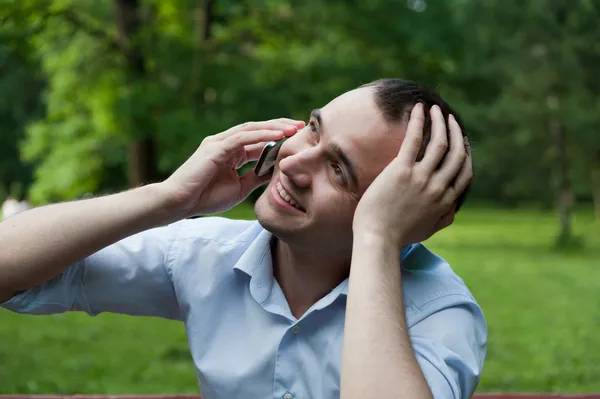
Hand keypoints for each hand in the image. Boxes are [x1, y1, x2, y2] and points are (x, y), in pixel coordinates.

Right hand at [162, 118, 304, 216]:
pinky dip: (262, 135)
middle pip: (257, 129)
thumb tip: (276, 172)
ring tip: (294, 127)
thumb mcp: (239, 188)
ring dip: (274, 127)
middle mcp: (224, 143)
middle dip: (280, 126)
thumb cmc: (205, 198)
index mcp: (230, 152)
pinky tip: (279, 135)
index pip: (257, 139)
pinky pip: (242, 138)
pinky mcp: (215, 148)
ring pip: (251, 129)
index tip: (298, 138)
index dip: (278, 138)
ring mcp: (219, 143)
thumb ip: (255, 177)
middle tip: (301, 125)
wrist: (179, 204)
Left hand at [353, 103, 471, 247]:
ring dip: (440, 122)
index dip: (465, 153)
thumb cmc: (397, 236)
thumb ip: (443, 218)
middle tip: (450, 119)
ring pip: (439, 143)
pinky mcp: (401, 170)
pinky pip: (414, 140)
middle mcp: (438, 187)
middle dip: (456, 133)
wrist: (377, 238)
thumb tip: (454, 210)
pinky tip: (420, 109)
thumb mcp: (428, 230)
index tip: (462, 141)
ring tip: (436, 110)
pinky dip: (419, 122)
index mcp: (445, 201)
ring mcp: (421, 178)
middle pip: (456, 153)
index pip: (464, 172)